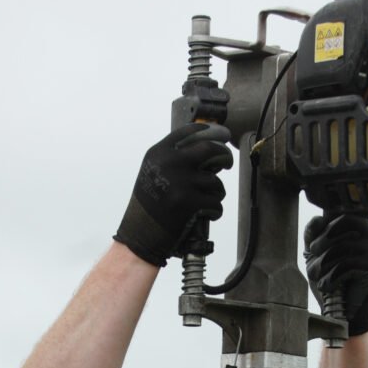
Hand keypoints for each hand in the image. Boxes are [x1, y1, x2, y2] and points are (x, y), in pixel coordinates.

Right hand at [114, 123, 233, 267]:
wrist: (139, 237)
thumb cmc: (147, 208)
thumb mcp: (152, 173)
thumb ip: (173, 159)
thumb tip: (207, 149)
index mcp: (159, 153)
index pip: (190, 131)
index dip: (211, 131)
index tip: (223, 135)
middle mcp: (169, 163)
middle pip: (210, 149)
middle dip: (224, 155)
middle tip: (227, 162)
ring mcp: (180, 183)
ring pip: (215, 182)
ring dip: (217, 193)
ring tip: (206, 202)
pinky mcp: (189, 203)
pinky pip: (216, 203)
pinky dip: (215, 211)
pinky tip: (206, 215)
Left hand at [303, 214, 367, 335]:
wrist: (347, 315)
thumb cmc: (332, 282)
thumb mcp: (317, 256)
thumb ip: (314, 236)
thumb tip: (317, 219)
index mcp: (360, 228)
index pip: (345, 209)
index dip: (326, 219)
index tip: (314, 238)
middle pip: (345, 220)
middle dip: (322, 239)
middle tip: (311, 255)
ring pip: (344, 245)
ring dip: (323, 262)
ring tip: (317, 276)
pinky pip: (349, 263)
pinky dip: (332, 276)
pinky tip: (327, 286)